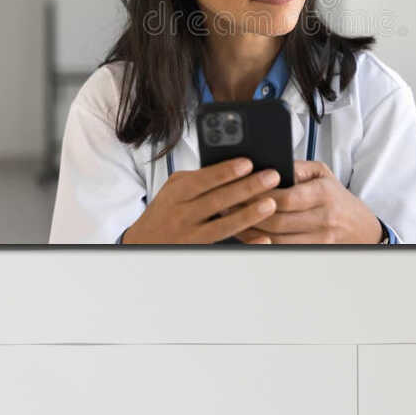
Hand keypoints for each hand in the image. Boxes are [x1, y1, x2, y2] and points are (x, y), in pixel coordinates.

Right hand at [119, 158, 281, 244]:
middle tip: (271, 177)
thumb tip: (230, 166)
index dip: (225, 172)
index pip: (202, 180)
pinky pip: (226, 248)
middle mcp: (182, 215)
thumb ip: (197, 178)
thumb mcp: (173, 190)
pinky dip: (246, 245)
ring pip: (222, 225)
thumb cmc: (165, 211)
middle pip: (217, 201)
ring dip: (248, 215)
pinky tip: (263, 239)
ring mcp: (190, 236)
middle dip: (246, 188)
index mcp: (176, 194)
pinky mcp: (200, 251)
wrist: (144, 243)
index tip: (248, 163)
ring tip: (271, 203)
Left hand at [234, 160, 383, 244]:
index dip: (260, 196)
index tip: (242, 190)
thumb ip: (297, 167)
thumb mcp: (323, 174)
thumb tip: (270, 165)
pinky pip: (282, 251)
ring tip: (234, 221)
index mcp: (324, 194)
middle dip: (249, 214)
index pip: (286, 198)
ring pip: (276, 240)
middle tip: (228, 206)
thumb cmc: (337, 198)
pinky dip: (262, 244)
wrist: (361, 228)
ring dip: (251, 232)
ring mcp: (319, 239)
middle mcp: (323, 218)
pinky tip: (250, 235)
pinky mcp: (314, 252)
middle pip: (277, 221)